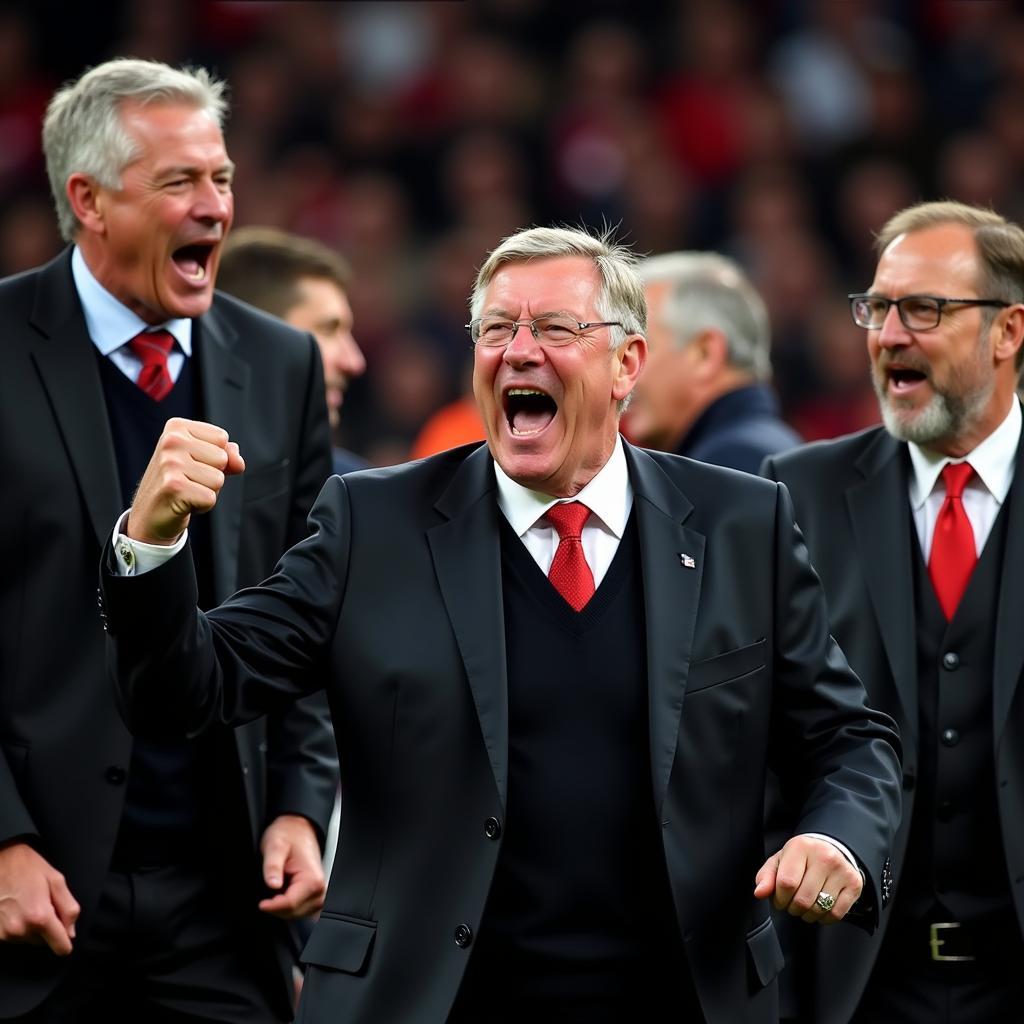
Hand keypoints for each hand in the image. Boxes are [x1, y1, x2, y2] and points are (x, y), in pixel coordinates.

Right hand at [0, 841, 79, 954]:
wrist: (0, 860)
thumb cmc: (28, 867)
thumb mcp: (56, 880)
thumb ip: (69, 908)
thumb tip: (70, 932)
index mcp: (39, 917)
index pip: (60, 946)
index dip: (66, 941)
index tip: (66, 933)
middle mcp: (20, 930)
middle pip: (44, 942)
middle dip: (47, 927)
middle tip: (43, 903)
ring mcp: (4, 933)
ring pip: (28, 939)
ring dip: (32, 926)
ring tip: (28, 903)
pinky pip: (14, 936)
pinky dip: (18, 925)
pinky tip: (16, 908)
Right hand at [126, 418, 244, 544]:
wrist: (149, 514)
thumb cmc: (179, 483)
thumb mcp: (202, 461)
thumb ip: (226, 454)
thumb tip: (238, 462)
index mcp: (176, 427)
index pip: (221, 437)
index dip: (215, 457)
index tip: (192, 464)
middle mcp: (171, 441)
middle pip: (223, 458)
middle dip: (212, 475)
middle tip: (188, 481)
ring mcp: (170, 463)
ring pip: (218, 479)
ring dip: (208, 491)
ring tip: (186, 491)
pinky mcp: (173, 486)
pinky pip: (210, 498)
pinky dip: (202, 506)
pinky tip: (183, 503)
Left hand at [258, 815, 325, 919]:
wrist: (298, 828)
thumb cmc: (288, 834)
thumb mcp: (274, 846)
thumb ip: (272, 866)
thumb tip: (272, 884)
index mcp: (313, 879)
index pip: (291, 905)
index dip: (272, 907)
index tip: (260, 904)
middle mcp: (320, 889)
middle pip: (293, 913)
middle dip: (277, 907)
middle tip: (267, 890)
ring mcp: (319, 894)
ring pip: (296, 915)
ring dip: (282, 908)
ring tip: (275, 890)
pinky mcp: (314, 896)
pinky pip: (300, 911)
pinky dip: (288, 907)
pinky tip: (282, 895)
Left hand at [753, 835, 862, 924]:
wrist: (831, 849)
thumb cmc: (801, 859)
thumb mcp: (779, 861)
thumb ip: (766, 876)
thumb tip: (759, 893)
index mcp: (801, 847)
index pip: (786, 882)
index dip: (779, 898)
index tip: (779, 899)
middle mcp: (824, 856)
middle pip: (803, 899)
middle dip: (792, 908)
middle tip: (791, 903)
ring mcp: (842, 871)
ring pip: (819, 909)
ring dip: (807, 915)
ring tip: (804, 905)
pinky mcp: (854, 885)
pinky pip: (836, 914)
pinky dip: (824, 918)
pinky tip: (819, 909)